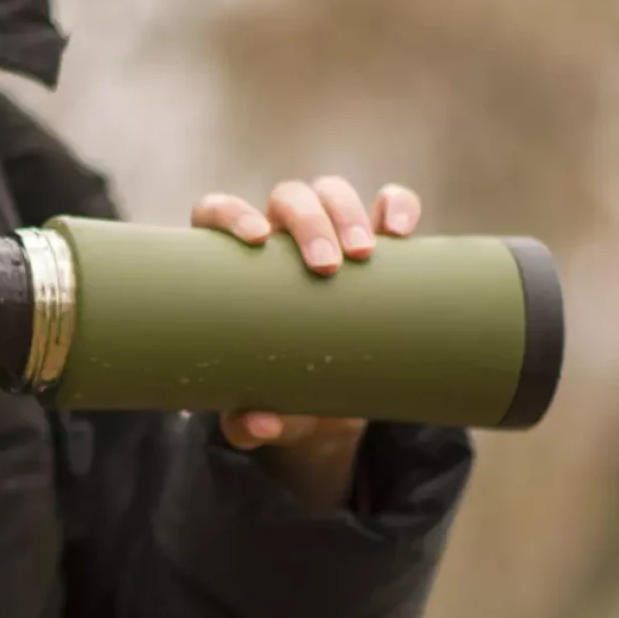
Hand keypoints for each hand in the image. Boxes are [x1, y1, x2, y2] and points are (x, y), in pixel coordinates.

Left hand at [189, 178, 422, 506]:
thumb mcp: (260, 418)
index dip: (230, 213)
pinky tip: (401, 228)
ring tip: (364, 256)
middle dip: (307, 222)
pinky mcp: (376, 245)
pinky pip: (388, 206)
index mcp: (235, 267)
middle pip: (286, 199)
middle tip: (326, 268)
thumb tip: (258, 422)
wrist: (330, 403)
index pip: (217, 213)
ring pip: (331, 192)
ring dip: (347, 212)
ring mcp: (329, 236)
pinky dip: (397, 205)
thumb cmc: (278, 397)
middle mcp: (278, 240)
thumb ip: (248, 426)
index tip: (254, 239)